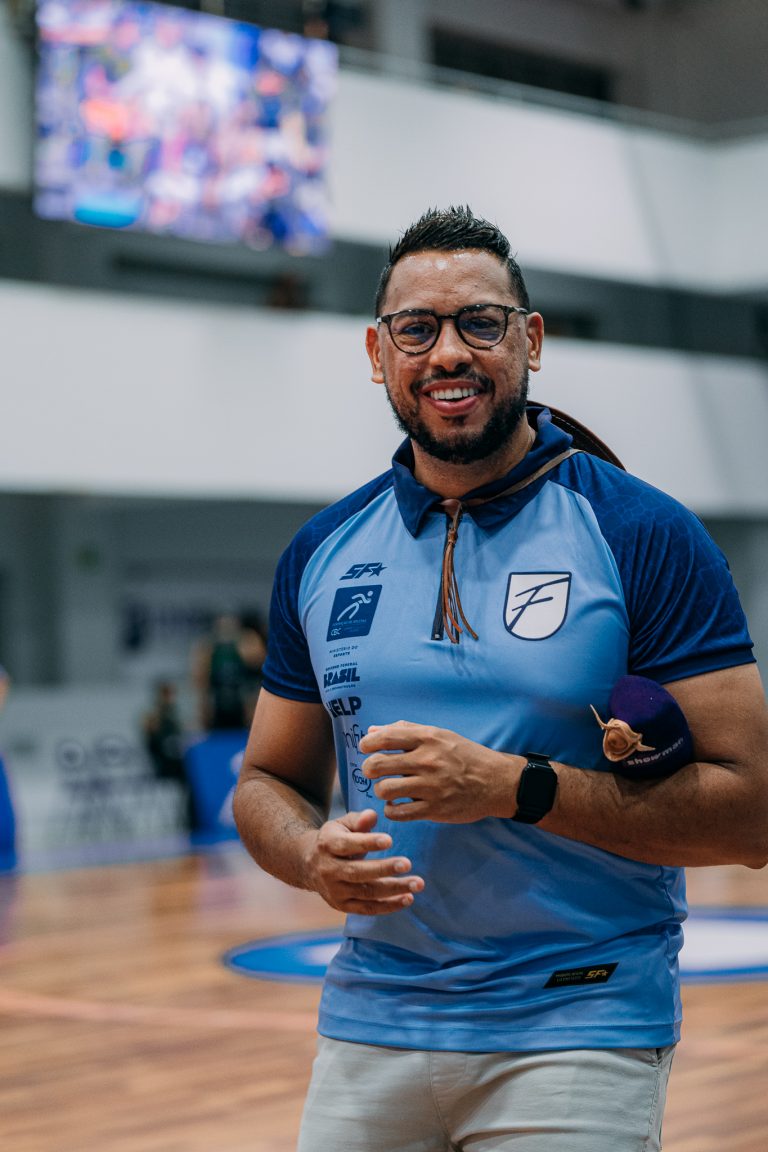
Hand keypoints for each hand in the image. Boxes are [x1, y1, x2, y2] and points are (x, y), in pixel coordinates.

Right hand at [306, 808, 423, 914]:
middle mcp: (328, 870)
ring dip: (394, 890)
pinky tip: (408, 898)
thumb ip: (359, 820)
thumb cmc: (334, 839)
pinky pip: (368, 908)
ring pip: (366, 893)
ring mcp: (335, 891)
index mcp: (327, 845)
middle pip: (357, 872)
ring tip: (417, 884)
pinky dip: (388, 906)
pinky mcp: (342, 906)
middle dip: (384, 869)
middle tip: (407, 863)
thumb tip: (372, 816)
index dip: (368, 843)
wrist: (308, 865)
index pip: (348, 845)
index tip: (389, 840)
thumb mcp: (342, 824)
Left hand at [359, 721, 517, 822]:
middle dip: (369, 769)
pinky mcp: (435, 809)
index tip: (365, 748)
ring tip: (388, 789)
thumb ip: (405, 731)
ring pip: (384, 790)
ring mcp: (431, 786)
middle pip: (378, 765)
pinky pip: (398, 813)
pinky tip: (398, 804)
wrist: (496, 781)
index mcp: (428, 739)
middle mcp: (428, 761)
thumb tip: (372, 732)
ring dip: (381, 790)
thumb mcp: (439, 735)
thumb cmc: (464, 755)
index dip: (367, 744)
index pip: (385, 738)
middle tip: (373, 771)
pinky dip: (392, 810)